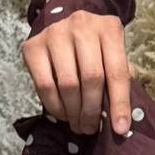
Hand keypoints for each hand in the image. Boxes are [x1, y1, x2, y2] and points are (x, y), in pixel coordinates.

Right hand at [22, 9, 132, 137]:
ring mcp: (55, 33)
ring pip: (68, 83)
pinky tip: (63, 114)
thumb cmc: (95, 49)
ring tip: (79, 124)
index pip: (118, 71)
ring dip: (74, 112)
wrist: (64, 28)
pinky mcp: (33, 47)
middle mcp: (82, 25)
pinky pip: (45, 85)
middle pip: (91, 77)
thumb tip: (121, 118)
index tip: (120, 128)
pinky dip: (55, 106)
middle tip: (92, 128)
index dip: (120, 103)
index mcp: (109, 28)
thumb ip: (121, 80)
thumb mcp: (113, 56)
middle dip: (93, 110)